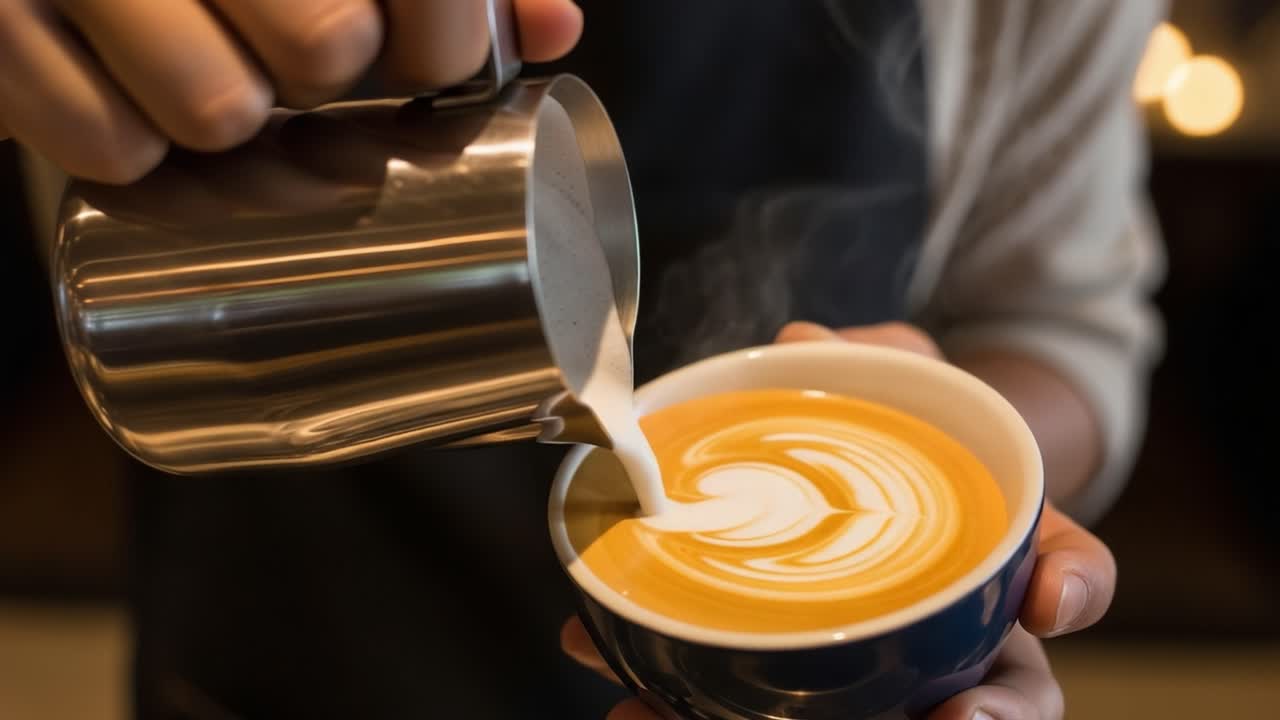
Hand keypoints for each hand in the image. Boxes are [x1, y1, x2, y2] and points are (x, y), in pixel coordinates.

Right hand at [0, 0, 582, 182]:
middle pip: (327, 48)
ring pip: (218, 111)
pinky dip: (129, 141)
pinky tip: (125, 89)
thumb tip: (555, 29)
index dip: (448, 40)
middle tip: (297, 52)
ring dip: (225, 111)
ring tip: (205, 64)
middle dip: (328, 72)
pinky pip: (111, 148)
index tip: (432, 60)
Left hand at [562, 322, 1117, 719]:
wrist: (860, 452)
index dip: (1070, 589)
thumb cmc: (899, 421)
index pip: (1069, 575)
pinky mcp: (801, 680)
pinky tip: (635, 698)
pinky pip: (764, 709)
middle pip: (1000, 699)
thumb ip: (867, 357)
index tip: (1050, 600)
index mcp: (1003, 548)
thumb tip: (799, 341)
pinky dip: (696, 708)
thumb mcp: (896, 374)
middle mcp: (962, 626)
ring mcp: (890, 662)